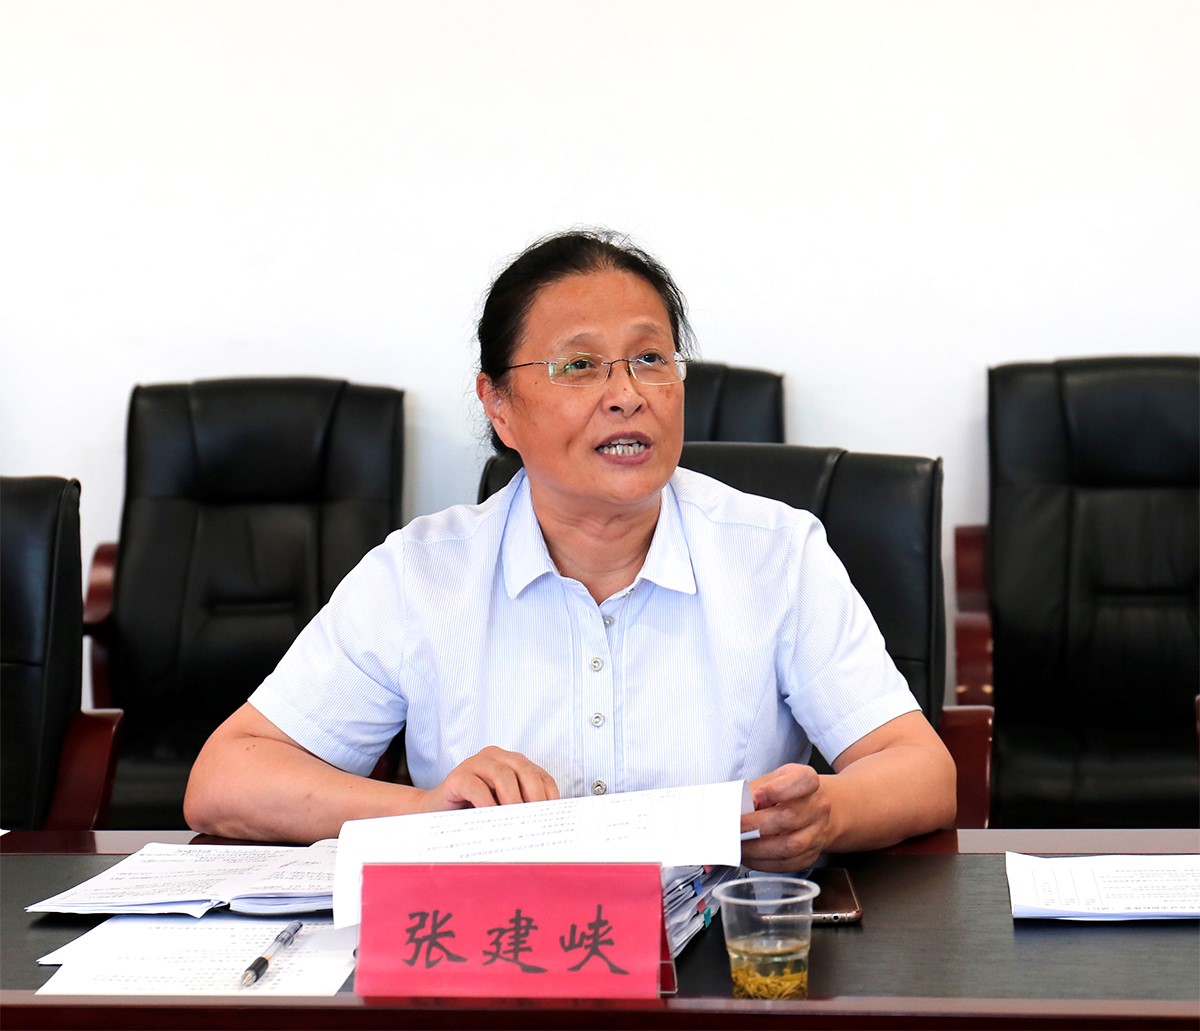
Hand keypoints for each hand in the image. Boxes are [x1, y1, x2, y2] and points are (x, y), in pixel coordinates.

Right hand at [418, 746, 559, 811]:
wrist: (434, 811)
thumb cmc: (473, 810)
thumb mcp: (503, 806)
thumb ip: (522, 808)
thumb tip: (546, 825)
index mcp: (512, 761)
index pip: (540, 774)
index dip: (550, 794)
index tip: (554, 817)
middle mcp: (496, 757)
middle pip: (525, 771)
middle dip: (536, 796)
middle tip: (539, 821)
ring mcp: (475, 763)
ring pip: (503, 775)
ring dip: (514, 800)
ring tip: (518, 822)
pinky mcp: (457, 776)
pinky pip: (476, 787)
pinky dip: (488, 804)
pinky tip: (492, 819)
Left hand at [739, 764, 831, 871]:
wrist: (813, 807)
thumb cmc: (786, 791)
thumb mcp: (770, 779)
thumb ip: (753, 790)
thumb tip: (734, 809)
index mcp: (806, 780)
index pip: (802, 781)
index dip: (778, 789)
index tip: (758, 795)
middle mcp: (817, 806)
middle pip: (790, 818)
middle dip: (756, 825)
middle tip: (735, 828)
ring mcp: (816, 832)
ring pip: (789, 846)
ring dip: (758, 849)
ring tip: (739, 845)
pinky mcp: (810, 855)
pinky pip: (787, 864)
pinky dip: (764, 863)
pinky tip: (750, 856)